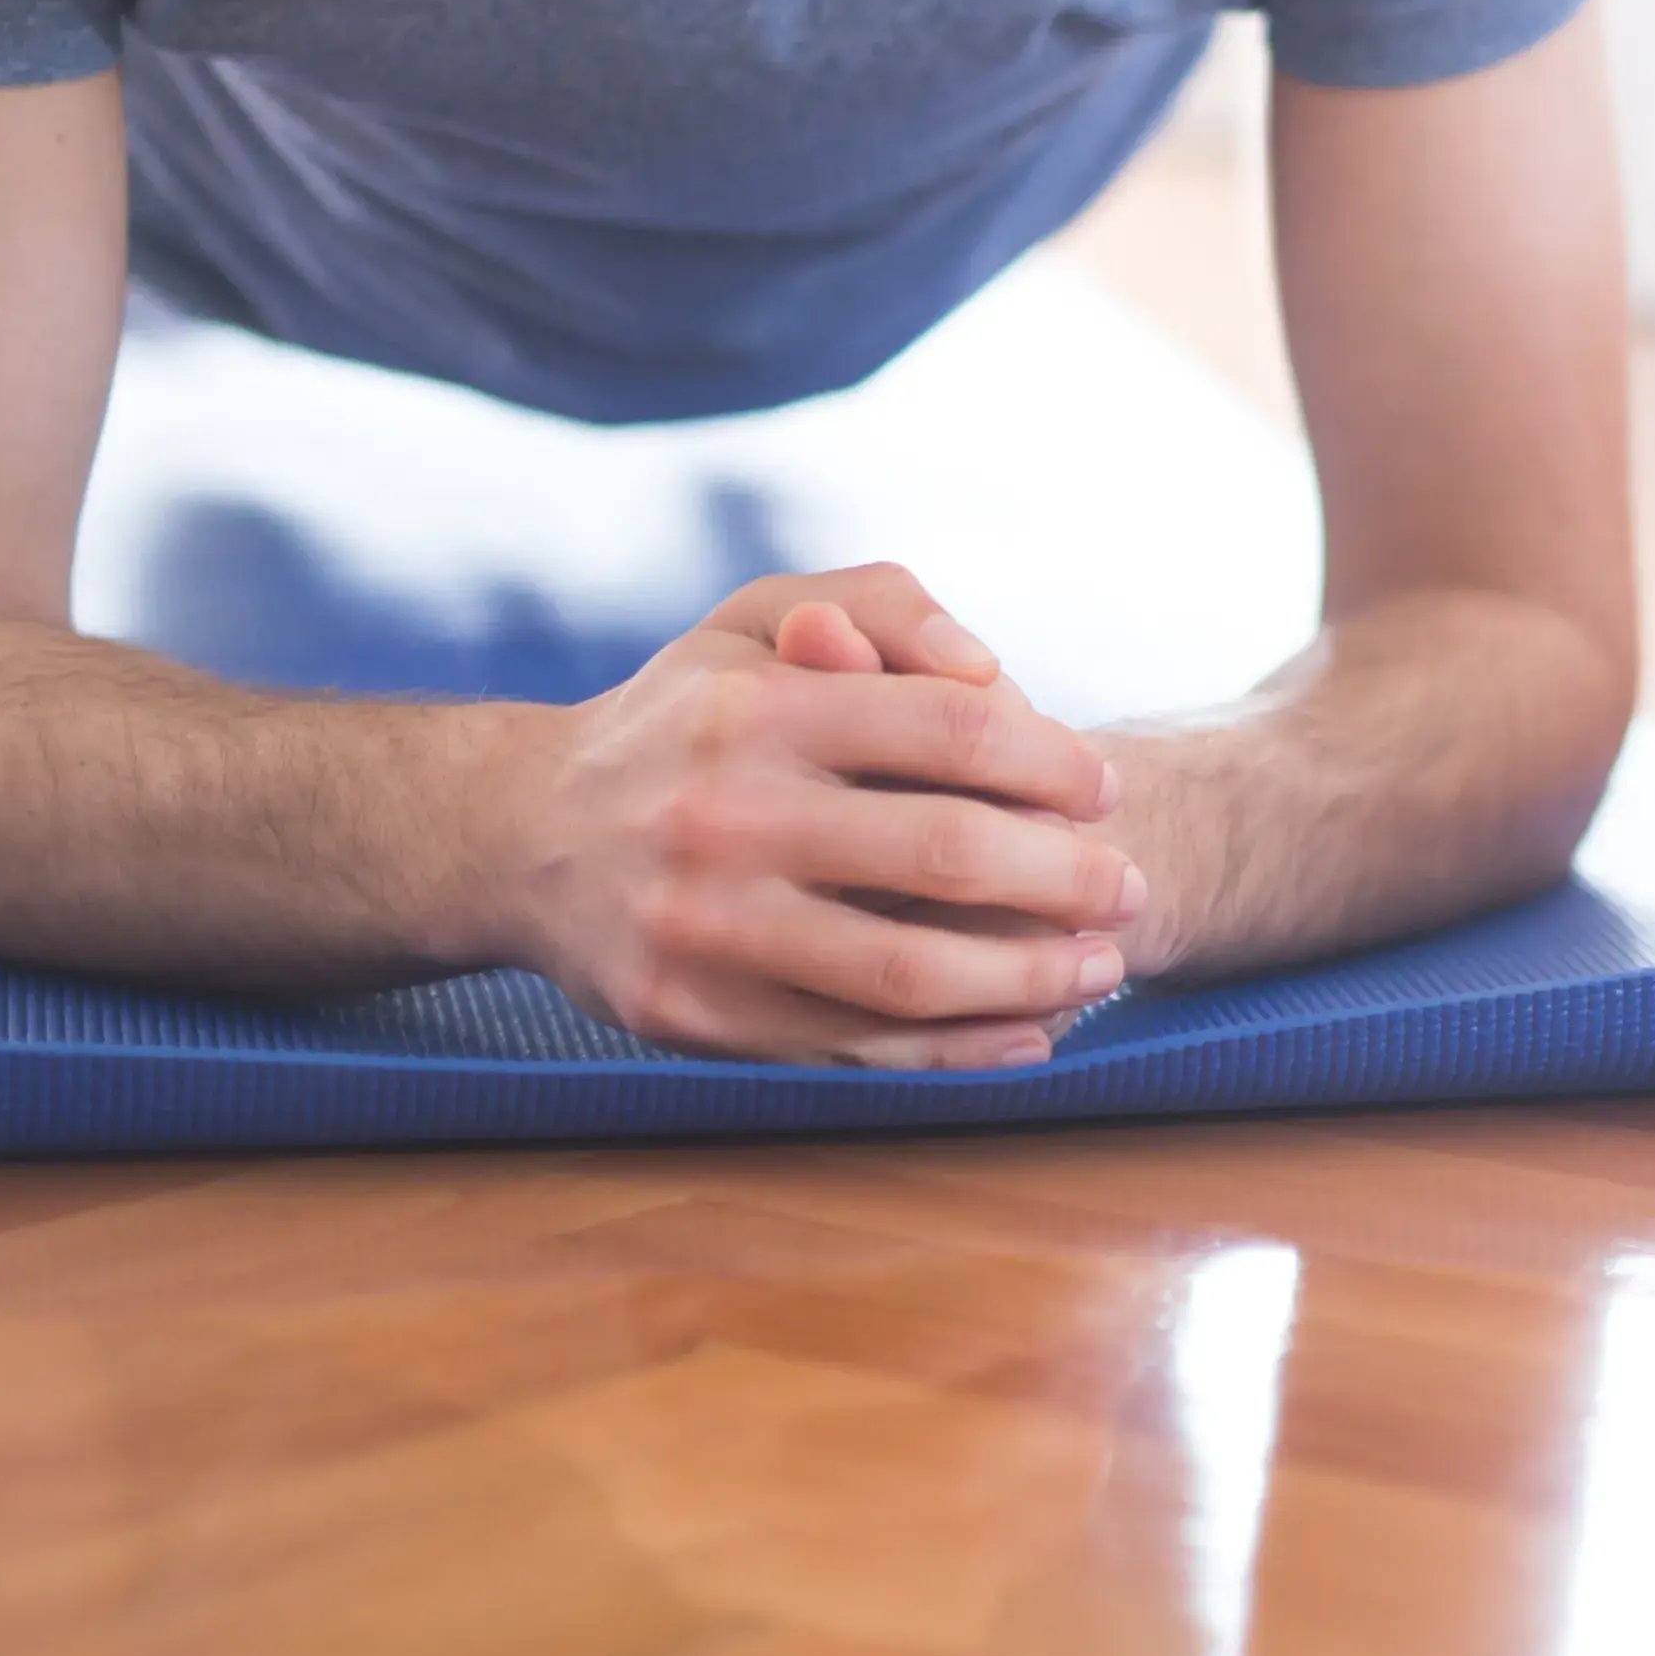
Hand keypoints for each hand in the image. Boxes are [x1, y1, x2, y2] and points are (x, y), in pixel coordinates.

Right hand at [506, 561, 1144, 1067]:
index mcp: (756, 706)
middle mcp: (724, 814)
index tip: (1105, 787)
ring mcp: (704, 925)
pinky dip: (956, 1050)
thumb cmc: (685, 716)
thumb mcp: (757, 617)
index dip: (1053, 761)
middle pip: (945, 856)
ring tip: (1099, 969)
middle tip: (1130, 887)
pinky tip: (1027, 1034)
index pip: (950, 730)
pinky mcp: (692, 1014)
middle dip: (1067, 877)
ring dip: (1029, 978)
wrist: (524, 834)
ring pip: (906, 973)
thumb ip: (881, 605)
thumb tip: (985, 667)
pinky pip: (852, 1046)